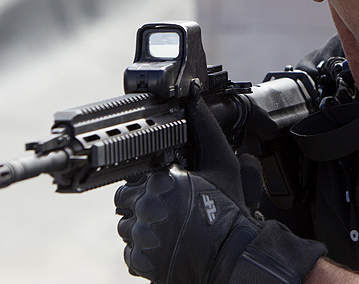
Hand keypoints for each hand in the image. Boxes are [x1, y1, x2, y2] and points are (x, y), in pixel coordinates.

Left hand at [115, 82, 324, 283]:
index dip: (152, 182)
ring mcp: (141, 237)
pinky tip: (167, 243)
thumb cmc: (228, 211)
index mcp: (161, 181)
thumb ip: (206, 129)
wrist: (232, 254)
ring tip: (170, 226)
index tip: (169, 188)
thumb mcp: (222, 165)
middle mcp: (145, 208)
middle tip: (170, 208)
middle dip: (143, 203)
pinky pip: (130, 251)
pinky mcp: (140, 261)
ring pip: (126, 226)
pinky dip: (145, 248)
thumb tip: (195, 98)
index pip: (137, 177)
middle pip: (125, 200)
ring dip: (142, 225)